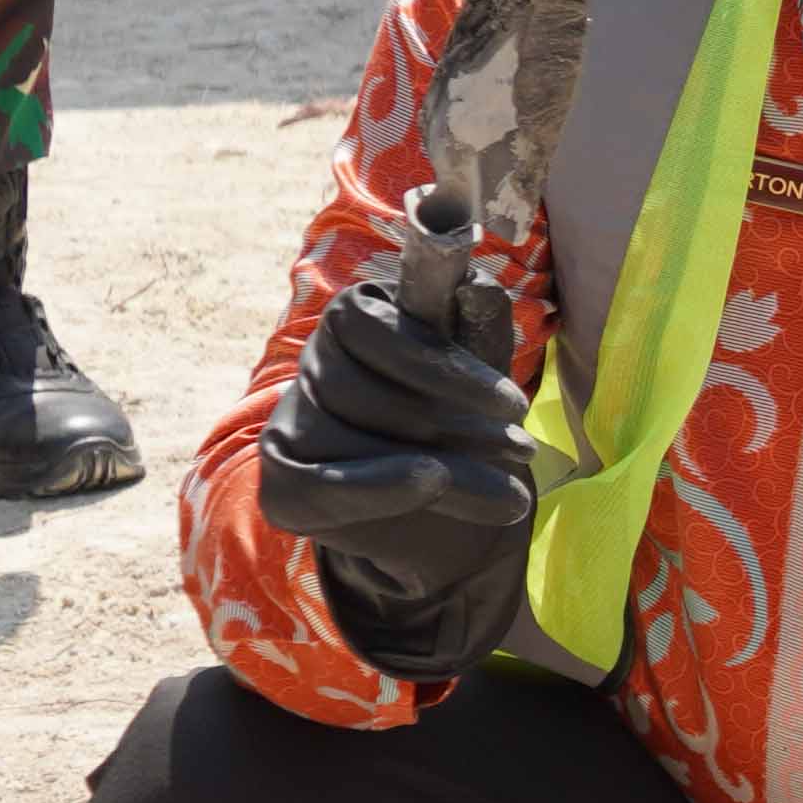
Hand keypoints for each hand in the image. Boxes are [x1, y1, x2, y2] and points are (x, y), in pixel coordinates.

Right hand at [256, 249, 536, 670]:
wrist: (449, 518)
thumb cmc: (468, 428)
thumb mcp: (484, 381)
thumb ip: (480, 332)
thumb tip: (478, 284)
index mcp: (358, 316)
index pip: (369, 326)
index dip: (439, 366)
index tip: (512, 404)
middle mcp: (314, 362)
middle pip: (360, 389)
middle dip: (452, 425)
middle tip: (522, 450)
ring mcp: (290, 422)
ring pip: (346, 439)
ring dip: (437, 468)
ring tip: (506, 491)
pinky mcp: (280, 482)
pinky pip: (316, 486)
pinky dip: (378, 491)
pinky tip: (433, 490)